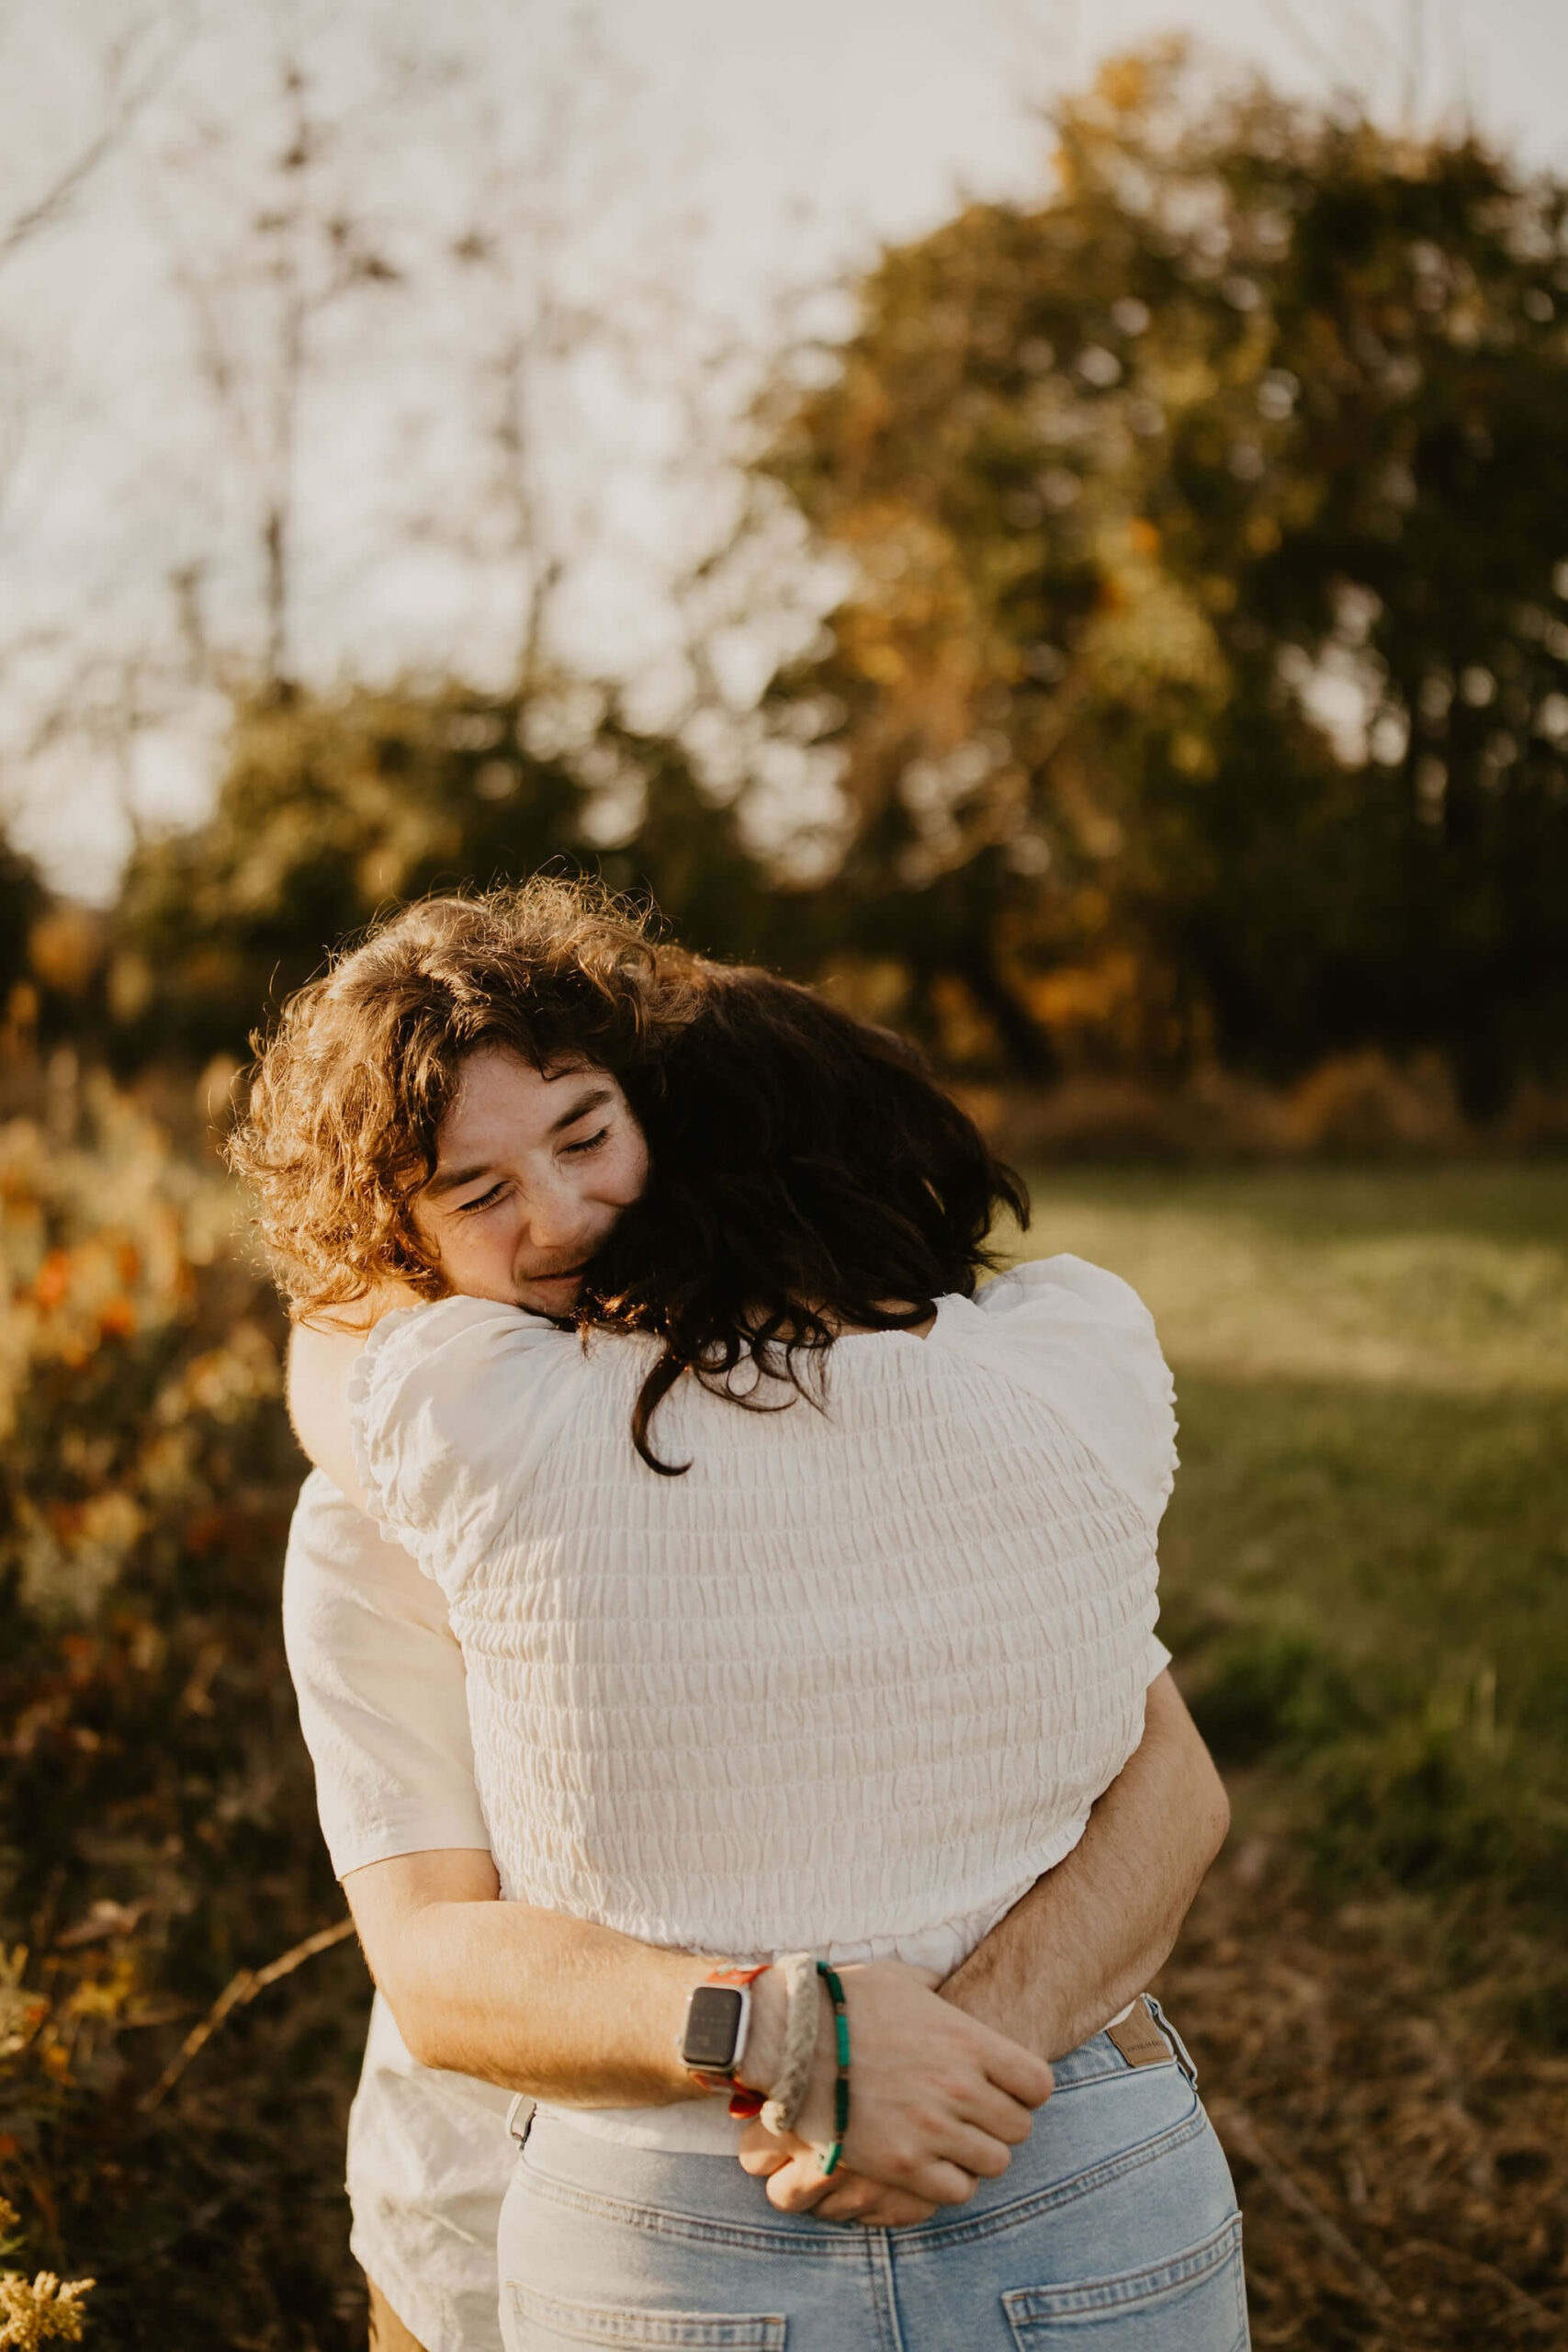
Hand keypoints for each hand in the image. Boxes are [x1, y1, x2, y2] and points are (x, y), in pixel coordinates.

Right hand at [737, 1958, 1051, 2209]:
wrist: (790, 2043)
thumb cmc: (844, 2005)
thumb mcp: (902, 1980)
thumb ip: (939, 1989)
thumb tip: (949, 1988)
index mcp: (967, 2041)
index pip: (1039, 2083)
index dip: (1026, 2088)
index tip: (1007, 2087)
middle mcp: (960, 2089)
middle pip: (1020, 2128)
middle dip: (1000, 2122)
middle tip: (974, 2115)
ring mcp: (932, 2131)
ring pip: (994, 2164)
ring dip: (977, 2153)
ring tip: (951, 2140)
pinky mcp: (903, 2166)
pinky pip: (957, 2191)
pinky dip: (949, 2180)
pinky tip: (929, 2161)